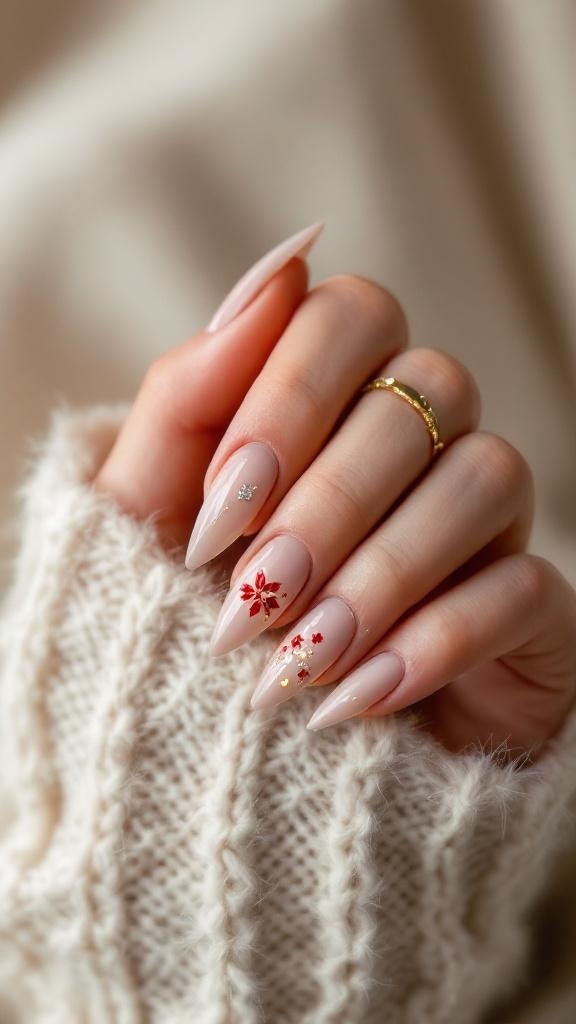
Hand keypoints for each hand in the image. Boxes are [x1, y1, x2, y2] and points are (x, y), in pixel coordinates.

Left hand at [95, 227, 575, 758]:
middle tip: (250, 597)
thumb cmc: (183, 612)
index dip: (291, 395)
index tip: (218, 506)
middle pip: (431, 386)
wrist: (234, 757)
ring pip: (490, 474)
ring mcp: (484, 520)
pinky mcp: (528, 609)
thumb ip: (192, 391)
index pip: (352, 312)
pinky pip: (523, 589)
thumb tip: (279, 267)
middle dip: (330, 498)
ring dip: (382, 573)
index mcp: (335, 394)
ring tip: (296, 664)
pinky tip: (356, 700)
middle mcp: (422, 438)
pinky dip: (435, 642)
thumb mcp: (147, 509)